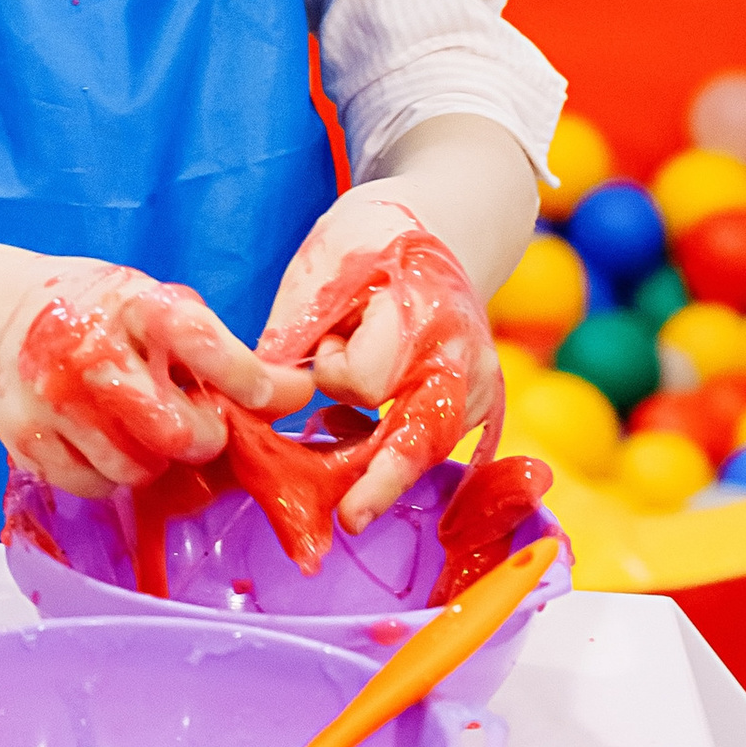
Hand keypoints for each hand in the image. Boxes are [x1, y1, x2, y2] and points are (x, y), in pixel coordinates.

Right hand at [0, 260, 298, 495]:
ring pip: (136, 469)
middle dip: (201, 439)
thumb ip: (226, 353)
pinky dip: (109, 476)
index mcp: (133, 304)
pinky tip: (101, 442)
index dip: (244, 379)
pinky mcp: (26, 437)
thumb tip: (299, 392)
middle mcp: (89, 348)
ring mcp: (53, 396)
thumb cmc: (101, 315)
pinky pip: (95, 486)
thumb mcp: (160, 310)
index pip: (201, 343)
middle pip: (175, 432)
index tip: (265, 397)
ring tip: (142, 432)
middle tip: (197, 428)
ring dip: (154, 463)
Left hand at [258, 187, 501, 527]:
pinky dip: (398, 449)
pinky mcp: (482, 406)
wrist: (441, 228)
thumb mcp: (327, 258)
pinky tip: (367, 435)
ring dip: (378, 461)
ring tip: (344, 457)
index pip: (366, 380)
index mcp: (422, 313)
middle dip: (380, 481)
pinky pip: (438, 445)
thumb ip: (297, 323)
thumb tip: (263, 387)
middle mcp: (464, 357)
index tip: (326, 347)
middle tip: (350, 519)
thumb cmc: (374, 239)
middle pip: (417, 436)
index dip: (334, 373)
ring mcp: (480, 387)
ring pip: (426, 447)